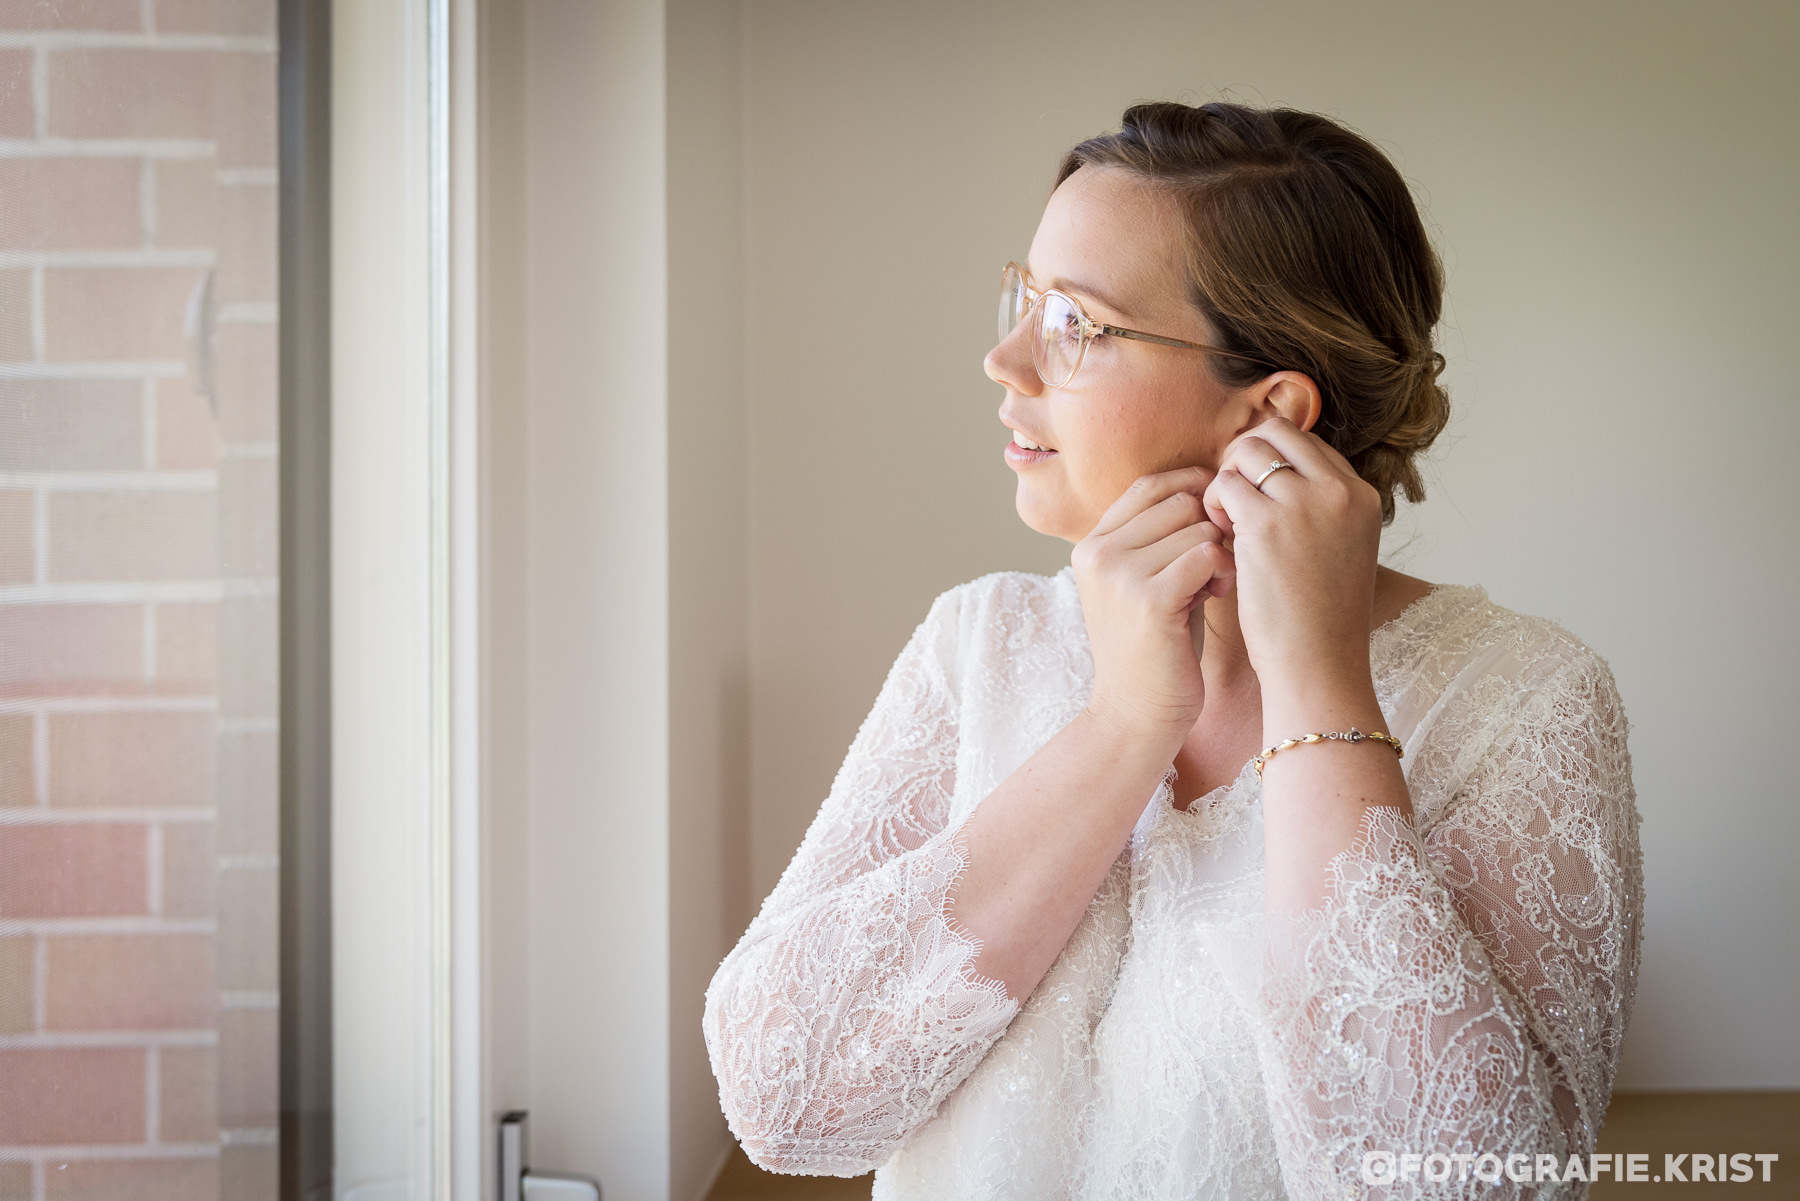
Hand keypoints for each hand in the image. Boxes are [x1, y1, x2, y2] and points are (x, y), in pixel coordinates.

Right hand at [1072, 466, 1234, 743]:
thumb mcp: (1145, 581)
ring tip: (1211, 586)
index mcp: (1091, 545)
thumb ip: (1163, 536)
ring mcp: (1119, 574)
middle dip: (1208, 527)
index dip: (1192, 489)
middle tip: (1213, 567)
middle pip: (1179, 500)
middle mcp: (1097, 553)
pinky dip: (1222, 571)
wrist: (1136, 714)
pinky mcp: (1149, 598)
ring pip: (1197, 526)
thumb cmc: (1154, 647)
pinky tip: (1216, 595)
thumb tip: (1211, 484)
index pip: (1149, 485)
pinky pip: (1206, 554)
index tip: (1216, 519)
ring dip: (1219, 553)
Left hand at [1200, 417, 1384, 693]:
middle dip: (1244, 460)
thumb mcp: (1339, 552)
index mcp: (1362, 496)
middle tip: (1234, 504)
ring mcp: (1305, 503)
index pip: (1306, 444)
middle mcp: (1339, 490)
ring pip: (1245, 451)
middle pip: (1276, 432)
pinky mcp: (1267, 523)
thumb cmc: (1319, 621)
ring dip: (1226, 481)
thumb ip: (1319, 510)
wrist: (1319, 667)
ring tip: (1226, 525)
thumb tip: (1274, 477)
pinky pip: (1222, 484)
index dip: (1271, 465)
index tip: (1257, 501)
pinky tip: (1219, 540)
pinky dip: (1212, 506)